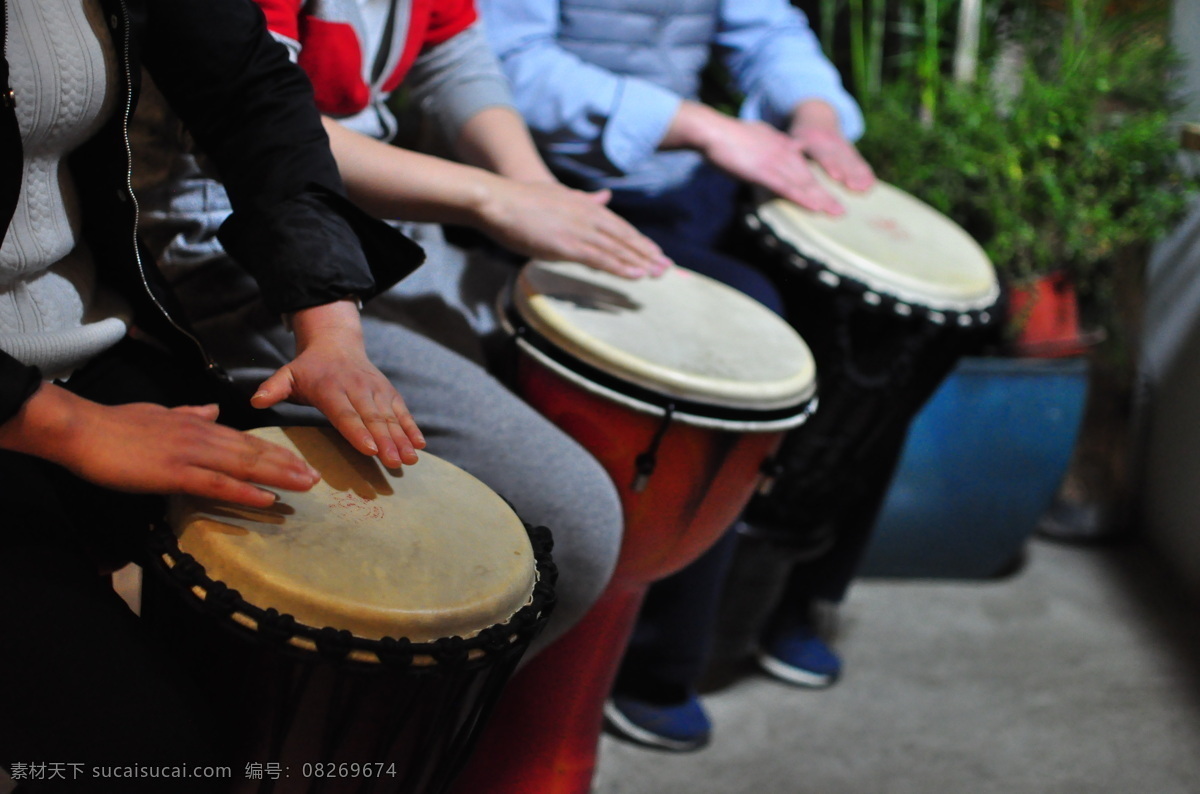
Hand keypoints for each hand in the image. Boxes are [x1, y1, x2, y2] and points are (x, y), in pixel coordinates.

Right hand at [3, 385, 320, 507]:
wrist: (83, 429)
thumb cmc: (117, 424)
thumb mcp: (161, 413)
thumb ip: (190, 413)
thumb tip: (212, 410)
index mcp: (199, 424)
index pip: (246, 439)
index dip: (275, 451)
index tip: (299, 460)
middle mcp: (202, 436)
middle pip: (254, 452)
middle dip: (288, 465)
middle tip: (316, 477)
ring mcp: (191, 454)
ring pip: (244, 466)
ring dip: (278, 477)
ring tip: (305, 486)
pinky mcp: (175, 473)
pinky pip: (218, 485)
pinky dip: (245, 492)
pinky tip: (267, 499)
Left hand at [251, 300, 424, 468]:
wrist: (336, 343)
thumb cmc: (309, 368)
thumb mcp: (287, 374)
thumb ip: (272, 388)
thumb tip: (255, 401)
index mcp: (330, 388)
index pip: (345, 413)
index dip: (358, 432)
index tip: (370, 450)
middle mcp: (357, 388)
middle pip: (372, 418)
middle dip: (386, 441)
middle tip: (394, 461)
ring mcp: (375, 390)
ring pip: (390, 417)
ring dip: (402, 438)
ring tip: (410, 458)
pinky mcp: (388, 392)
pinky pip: (402, 411)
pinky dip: (412, 427)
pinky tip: (420, 444)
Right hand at [475, 178, 671, 278]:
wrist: (498, 200)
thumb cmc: (521, 201)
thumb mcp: (559, 195)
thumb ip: (583, 200)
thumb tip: (604, 197)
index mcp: (585, 206)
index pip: (619, 226)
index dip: (639, 240)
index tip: (655, 252)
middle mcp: (588, 216)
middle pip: (625, 237)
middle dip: (647, 253)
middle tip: (668, 267)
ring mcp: (579, 230)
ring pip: (618, 249)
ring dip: (640, 262)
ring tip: (659, 274)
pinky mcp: (568, 245)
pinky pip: (601, 259)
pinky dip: (621, 267)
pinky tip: (637, 275)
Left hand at [787, 100, 875, 203]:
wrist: (816, 115)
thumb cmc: (798, 133)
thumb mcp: (791, 136)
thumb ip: (789, 146)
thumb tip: (783, 153)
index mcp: (813, 138)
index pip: (822, 153)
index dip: (829, 165)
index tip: (835, 176)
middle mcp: (829, 142)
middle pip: (840, 160)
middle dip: (847, 174)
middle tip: (854, 187)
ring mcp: (841, 145)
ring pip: (851, 161)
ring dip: (858, 175)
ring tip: (865, 189)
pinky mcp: (849, 150)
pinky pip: (858, 161)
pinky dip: (865, 172)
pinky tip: (871, 184)